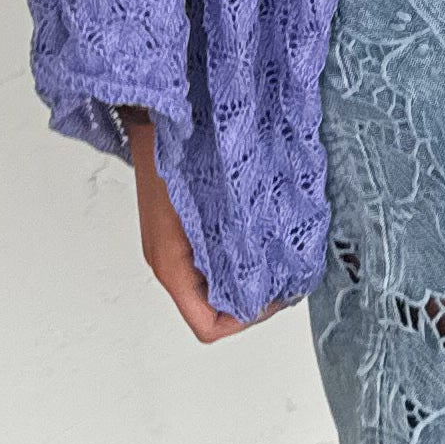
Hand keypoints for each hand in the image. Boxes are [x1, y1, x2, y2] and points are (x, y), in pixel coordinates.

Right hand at [121, 111, 257, 342]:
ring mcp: (172, 248)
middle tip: (284, 278)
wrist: (160, 118)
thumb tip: (271, 280)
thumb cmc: (178, 158)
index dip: (247, 319)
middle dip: (251, 298)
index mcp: (171, 267)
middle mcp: (168, 265)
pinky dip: (235, 256)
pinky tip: (256, 237)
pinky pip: (209, 260)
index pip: (209, 325)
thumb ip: (237, 250)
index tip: (276, 296)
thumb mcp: (214, 211)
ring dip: (244, 276)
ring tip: (275, 258)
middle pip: (212, 309)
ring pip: (212, 284)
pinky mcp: (180, 232)